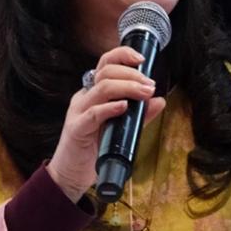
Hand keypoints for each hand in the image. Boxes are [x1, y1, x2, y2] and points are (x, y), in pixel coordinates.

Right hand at [46, 45, 164, 201]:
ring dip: (127, 87)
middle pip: (105, 72)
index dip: (122, 56)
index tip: (141, 60)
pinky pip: (92, 113)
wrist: (71, 174)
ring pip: (101, 88)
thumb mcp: (120, 128)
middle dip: (131, 75)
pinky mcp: (76, 129)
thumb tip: (160, 100)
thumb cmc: (94, 149)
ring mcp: (78, 112)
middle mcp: (84, 98)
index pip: (105, 64)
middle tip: (150, 85)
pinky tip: (123, 107)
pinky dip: (109, 108)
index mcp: (93, 93)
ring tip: (144, 93)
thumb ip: (139, 114)